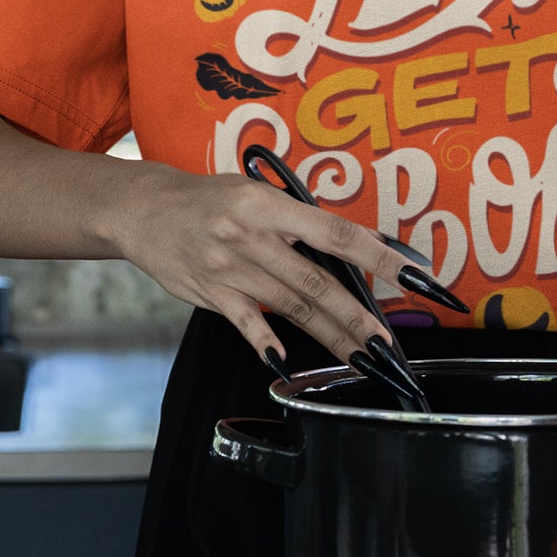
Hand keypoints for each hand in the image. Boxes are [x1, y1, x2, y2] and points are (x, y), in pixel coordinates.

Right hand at [107, 165, 405, 367]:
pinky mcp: (208, 293)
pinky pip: (245, 322)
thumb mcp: (256, 193)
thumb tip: (348, 251)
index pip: (336, 234)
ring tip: (360, 356)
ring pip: (290, 307)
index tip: (413, 275)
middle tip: (387, 342)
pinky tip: (285, 363)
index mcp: (270, 206)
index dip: (379, 256)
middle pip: (316, 282)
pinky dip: (266, 343)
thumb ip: (296, 222)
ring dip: (329, 335)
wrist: (144, 209)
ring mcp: (229, 267)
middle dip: (357, 316)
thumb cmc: (211, 200)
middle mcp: (251, 235)